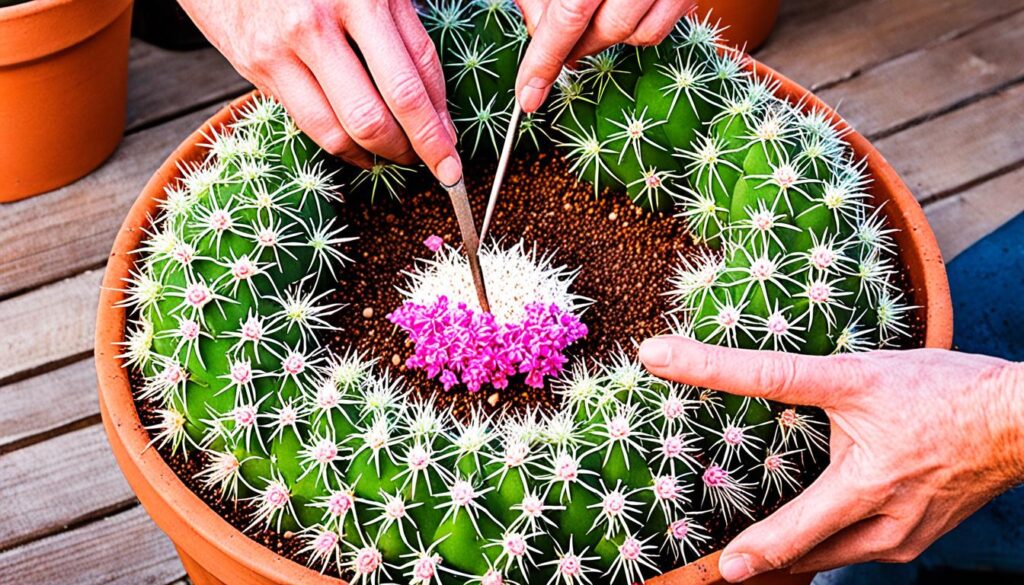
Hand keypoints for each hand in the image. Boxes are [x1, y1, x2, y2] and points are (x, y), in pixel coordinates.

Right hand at [178, 0, 461, 183]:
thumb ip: (405, 34)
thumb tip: (436, 105)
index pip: (417, 74)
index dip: (439, 123)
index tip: (452, 152)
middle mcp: (324, 20)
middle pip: (384, 110)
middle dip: (418, 149)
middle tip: (434, 163)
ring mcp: (287, 47)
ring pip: (347, 129)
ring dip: (381, 155)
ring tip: (397, 156)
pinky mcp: (260, 67)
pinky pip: (312, 126)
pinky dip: (345, 149)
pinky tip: (360, 149)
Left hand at [514, 0, 695, 111]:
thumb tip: (538, 33)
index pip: (569, 15)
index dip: (545, 59)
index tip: (529, 95)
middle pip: (607, 29)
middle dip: (577, 46)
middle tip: (556, 49)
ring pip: (639, 34)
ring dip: (606, 38)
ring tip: (587, 25)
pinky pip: (665, 24)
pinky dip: (638, 28)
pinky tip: (620, 11)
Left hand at [638, 336, 1023, 581]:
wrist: (1019, 419)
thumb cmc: (941, 392)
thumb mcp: (851, 373)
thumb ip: (767, 372)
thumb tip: (679, 355)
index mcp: (865, 492)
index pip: (790, 533)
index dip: (749, 551)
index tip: (717, 569)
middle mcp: (885, 530)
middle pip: (807, 556)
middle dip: (764, 557)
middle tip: (723, 559)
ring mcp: (904, 540)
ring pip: (832, 555)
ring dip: (795, 549)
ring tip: (759, 535)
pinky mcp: (916, 538)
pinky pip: (858, 548)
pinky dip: (829, 538)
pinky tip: (814, 515)